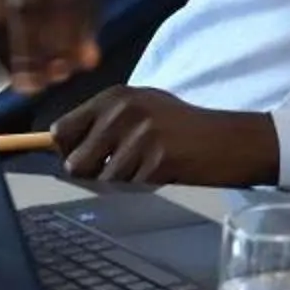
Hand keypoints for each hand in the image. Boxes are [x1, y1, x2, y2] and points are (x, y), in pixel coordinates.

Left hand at [50, 85, 280, 187]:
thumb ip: (102, 122)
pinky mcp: (159, 160)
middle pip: (75, 163)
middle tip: (121, 170)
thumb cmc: (183, 128)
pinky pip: (130, 192)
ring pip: (103, 182)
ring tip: (147, 170)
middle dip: (93, 175)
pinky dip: (143, 192)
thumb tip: (58, 146)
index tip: (85, 158)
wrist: (231, 139)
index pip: (61, 132)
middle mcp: (124, 111)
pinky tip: (162, 177)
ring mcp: (142, 135)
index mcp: (115, 96)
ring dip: (122, 186)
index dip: (69, 152)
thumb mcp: (142, 109)